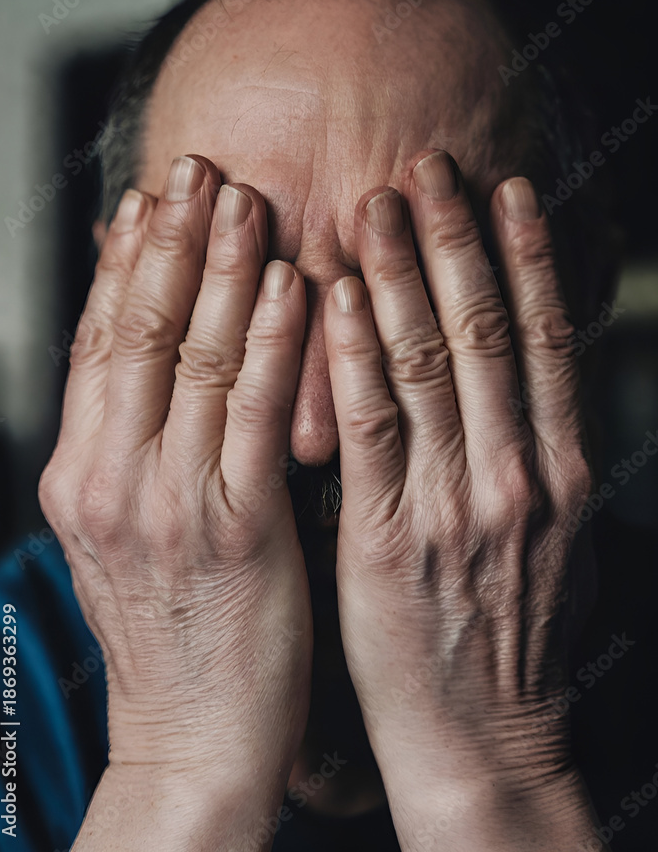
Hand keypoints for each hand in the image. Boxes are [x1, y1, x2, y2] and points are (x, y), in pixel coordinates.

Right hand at [38, 156, 311, 843]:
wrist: (193, 738)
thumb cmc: (172, 635)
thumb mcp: (122, 534)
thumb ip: (130, 447)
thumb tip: (144, 367)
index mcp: (81, 474)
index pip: (100, 342)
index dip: (124, 263)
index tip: (148, 201)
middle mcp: (112, 477)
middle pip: (141, 330)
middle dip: (171, 241)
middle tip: (198, 169)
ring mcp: (169, 502)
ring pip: (195, 357)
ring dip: (223, 269)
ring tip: (246, 200)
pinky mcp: (236, 528)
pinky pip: (256, 414)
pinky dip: (273, 342)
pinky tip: (292, 287)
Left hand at [323, 150, 599, 849]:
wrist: (482, 741)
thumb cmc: (512, 635)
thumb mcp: (554, 538)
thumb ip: (542, 452)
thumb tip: (528, 374)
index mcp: (564, 470)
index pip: (547, 337)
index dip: (527, 256)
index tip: (505, 189)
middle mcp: (518, 475)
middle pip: (486, 330)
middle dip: (458, 238)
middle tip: (429, 164)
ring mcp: (454, 505)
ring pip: (427, 362)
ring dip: (403, 273)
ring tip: (377, 201)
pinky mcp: (384, 538)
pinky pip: (370, 428)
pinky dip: (356, 355)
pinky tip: (341, 296)